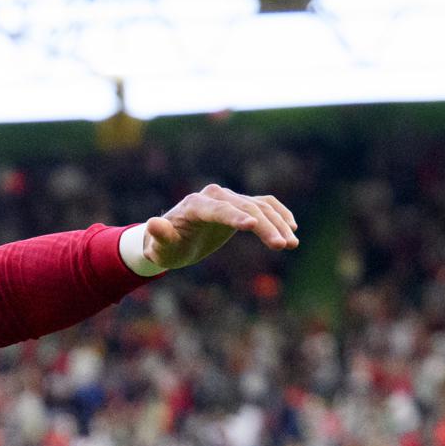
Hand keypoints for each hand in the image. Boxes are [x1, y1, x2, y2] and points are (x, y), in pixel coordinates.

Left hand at [140, 184, 299, 271]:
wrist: (170, 240)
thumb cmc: (164, 247)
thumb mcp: (159, 248)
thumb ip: (159, 237)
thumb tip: (152, 223)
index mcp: (195, 206)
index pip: (219, 209)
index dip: (235, 217)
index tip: (252, 227)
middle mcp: (215, 196)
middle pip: (245, 208)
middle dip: (266, 226)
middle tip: (283, 246)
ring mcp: (229, 199)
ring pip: (259, 207)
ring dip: (278, 223)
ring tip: (292, 244)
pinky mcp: (240, 205)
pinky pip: (264, 205)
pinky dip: (279, 214)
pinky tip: (292, 228)